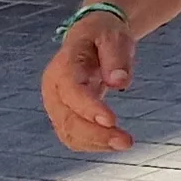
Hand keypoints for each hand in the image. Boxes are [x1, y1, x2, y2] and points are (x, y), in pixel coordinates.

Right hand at [41, 12, 137, 152]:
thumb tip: (120, 83)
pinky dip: (92, 144)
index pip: (72, 90)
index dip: (89, 107)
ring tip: (125, 143)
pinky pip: (73, 137)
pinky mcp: (64, 116)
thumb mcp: (113, 36)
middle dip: (96, 133)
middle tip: (127, 141)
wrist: (91, 37)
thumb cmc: (102, 35)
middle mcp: (53, 89)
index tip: (112, 121)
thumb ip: (116, 57)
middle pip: (67, 118)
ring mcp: (56, 105)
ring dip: (96, 143)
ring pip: (69, 133)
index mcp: (62, 66)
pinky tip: (113, 143)